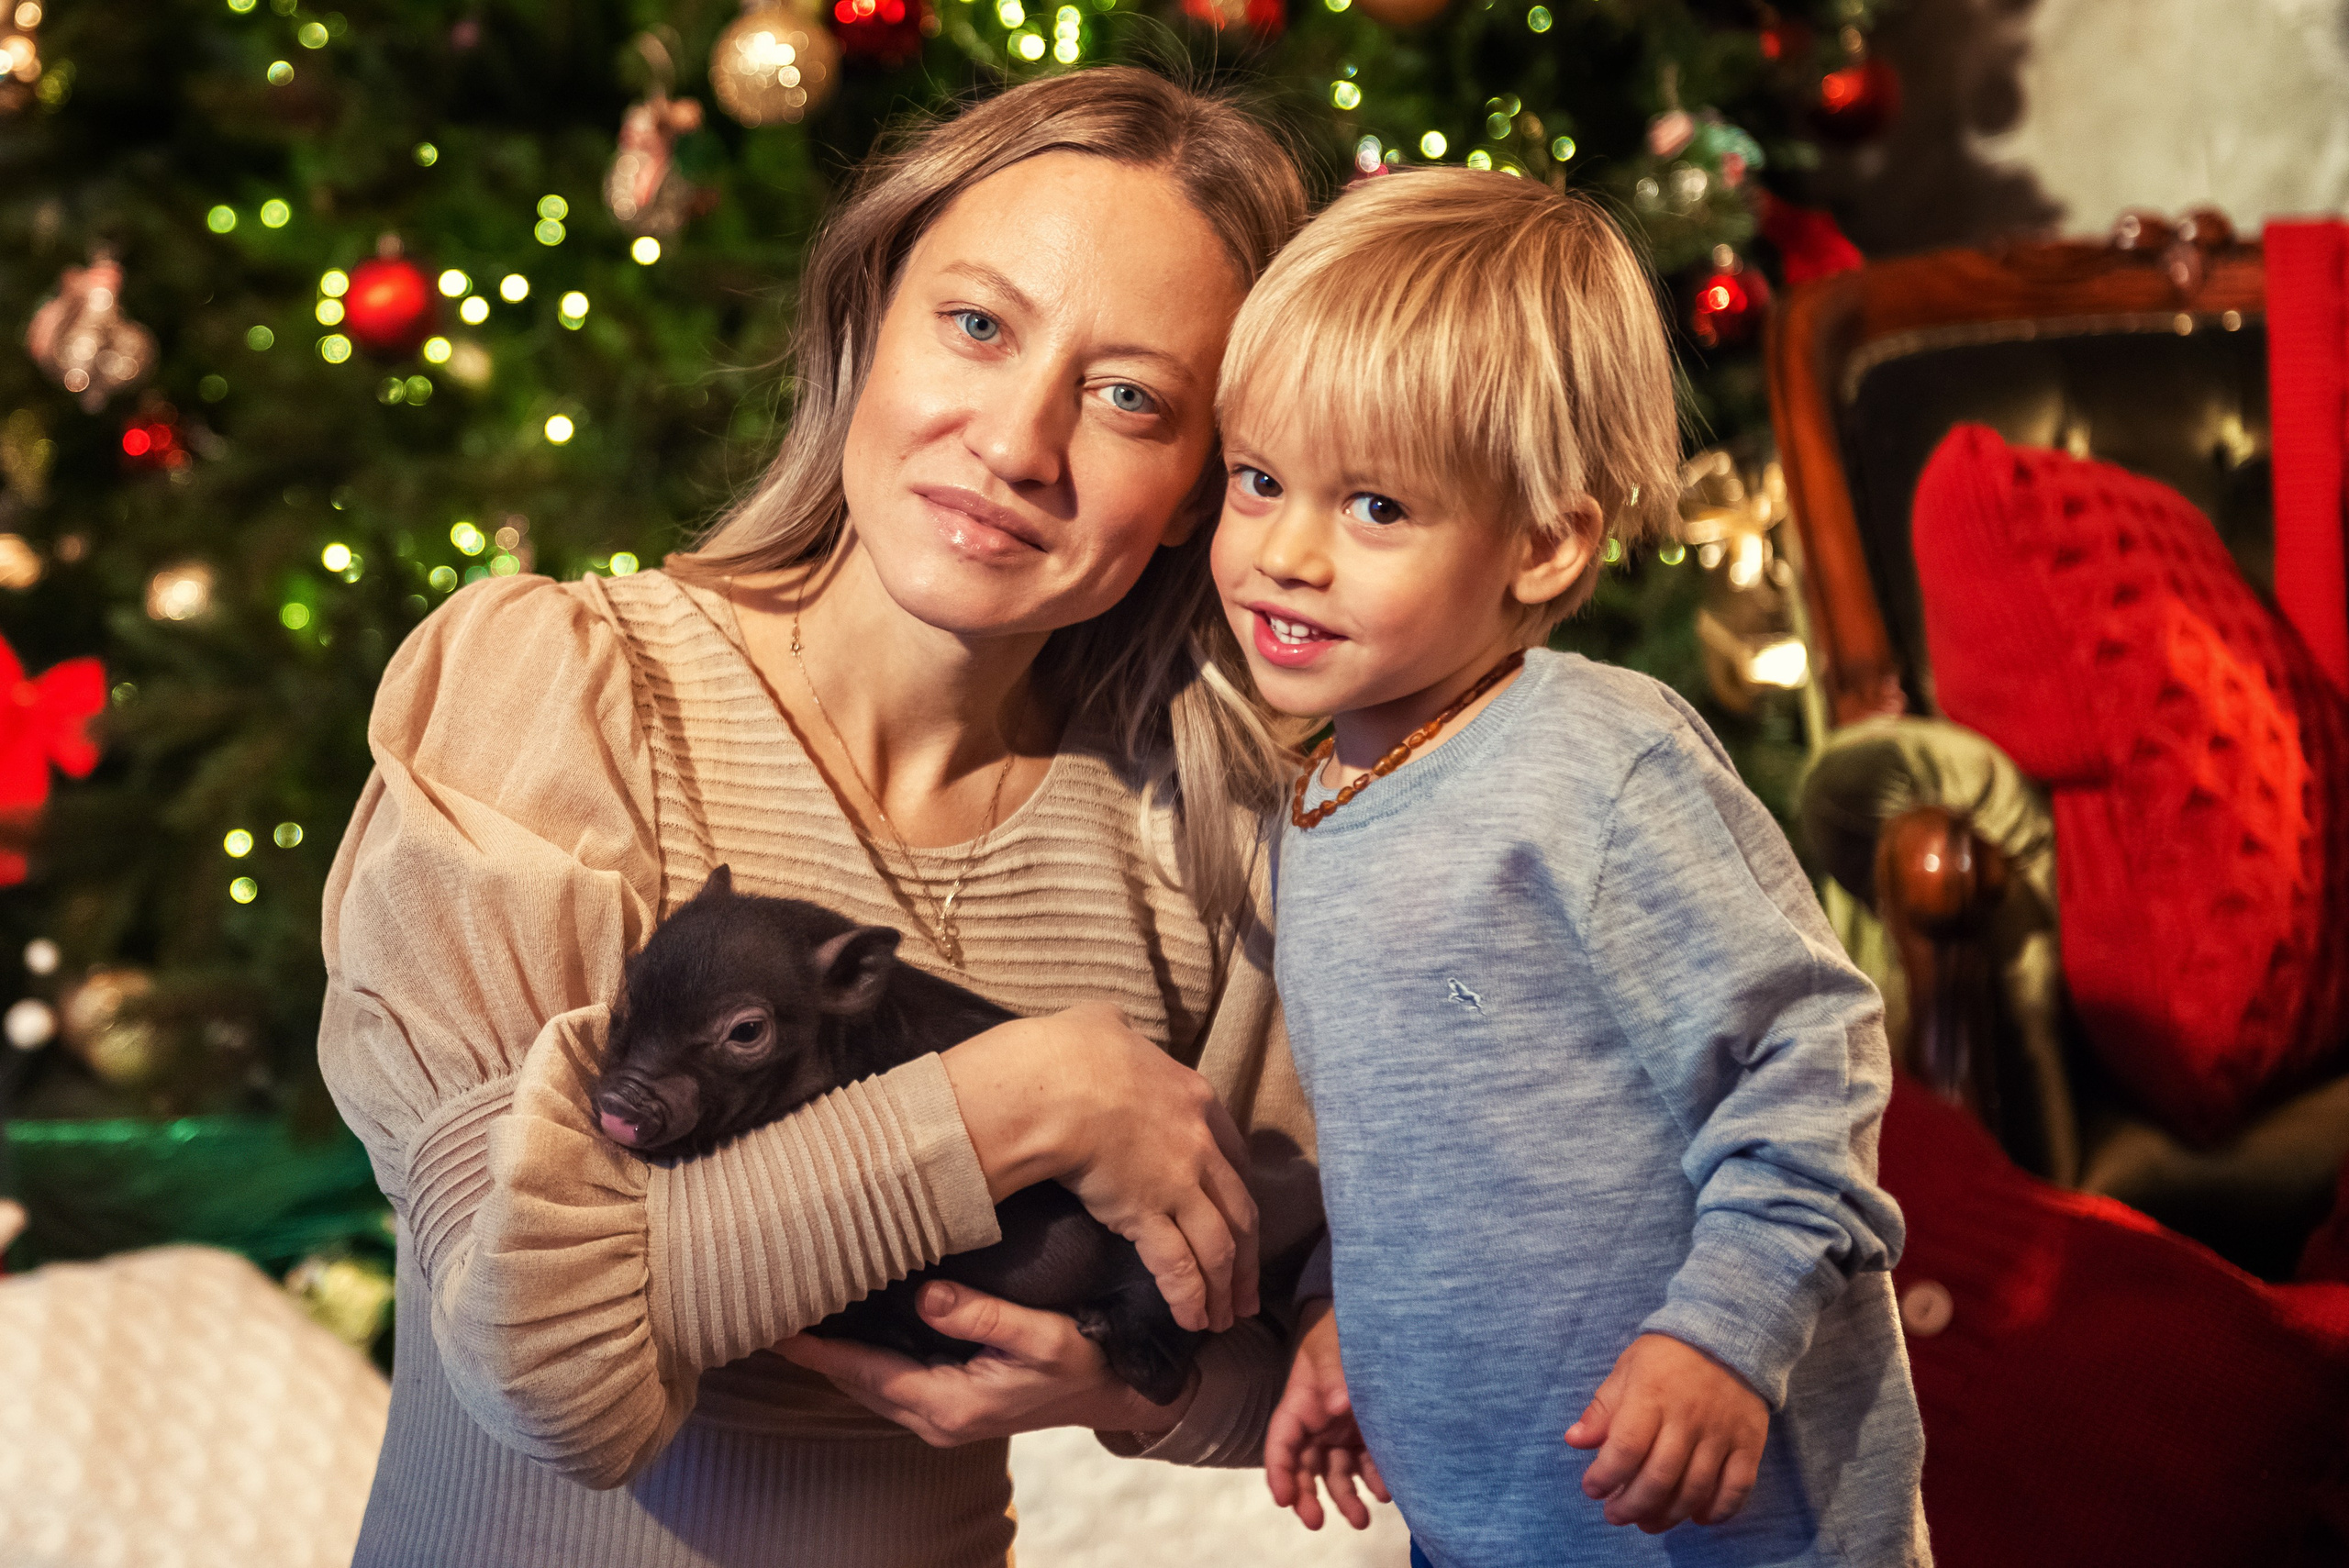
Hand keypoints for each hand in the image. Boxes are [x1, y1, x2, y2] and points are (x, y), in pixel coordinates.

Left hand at [774, 1280, 1195, 1446]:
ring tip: (797, 1310)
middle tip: (770, 1301)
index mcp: (950, 1403)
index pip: (864, 1371)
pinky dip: (861, 1356)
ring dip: (833, 1352)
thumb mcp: (1041, 1336)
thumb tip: (925, 1296)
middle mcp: (936, 1416)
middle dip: (813, 1348)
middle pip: (855, 1380)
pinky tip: (847, 1327)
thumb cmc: (1082, 1361)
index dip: (818, 1348)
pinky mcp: (949, 1402)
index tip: (775, 1322)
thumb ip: (983, 1316)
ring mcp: (940, 1414)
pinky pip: (889, 1378)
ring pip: (868, 1381)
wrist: (1113, 1394)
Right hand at [943, 1003, 1259, 1333]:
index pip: (1233, 1156)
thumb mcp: (1109, 1026)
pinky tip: (1193, 1320)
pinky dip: (1191, 1296)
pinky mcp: (1149, 1214)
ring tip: (1223, 1319)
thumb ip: (1119, 1037)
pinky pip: (1180, 1266)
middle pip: (1238, 1210)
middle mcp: (1200, 1146)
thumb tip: (1107, 1030)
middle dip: (1246, 1256)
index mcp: (1196, 1099)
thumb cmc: (1072, 1049)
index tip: (1240, 1221)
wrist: (1056, 1083)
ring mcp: (1180, 1183)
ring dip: (1224, 1287)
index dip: (1237, 1195)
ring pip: (1218, 1245)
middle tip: (1247, 1291)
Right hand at [1265, 1297, 1388, 1530]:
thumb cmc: (1338, 1330)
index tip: (1284, 1498)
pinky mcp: (1366, 1433)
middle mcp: (1317, 1424)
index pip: (1281, 1442)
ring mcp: (1341, 1430)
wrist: (1367, 1321)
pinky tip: (1384, 1491)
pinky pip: (1366, 1463)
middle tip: (1315, 1521)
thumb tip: (1339, 1404)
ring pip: (1336, 1473)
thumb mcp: (1332, 1345)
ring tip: (1362, 1520)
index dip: (1279, 1472)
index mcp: (1300, 1403)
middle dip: (1307, 1496)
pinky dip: (1373, 1480)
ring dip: (1345, 1498)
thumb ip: (1333, 1373)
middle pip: (1304, 1467)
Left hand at [1563, 1333, 1767, 1532]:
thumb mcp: (1628, 1369)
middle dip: (1631, 1505)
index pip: (1626, 1447)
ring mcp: (1722, 1433)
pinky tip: (1697, 1516)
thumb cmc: (1668, 1355)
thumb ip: (1603, 1408)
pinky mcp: (1749, 1443)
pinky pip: (1737, 1487)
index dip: (1605, 1475)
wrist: (1729, 1334)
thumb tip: (1574, 1441)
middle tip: (1615, 1515)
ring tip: (1647, 1522)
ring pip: (1695, 1488)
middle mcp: (1688, 1417)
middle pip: (1659, 1476)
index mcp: (1652, 1395)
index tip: (1591, 1488)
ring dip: (1668, 1514)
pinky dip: (1717, 1510)